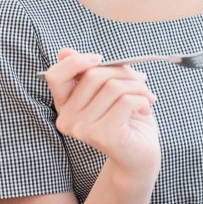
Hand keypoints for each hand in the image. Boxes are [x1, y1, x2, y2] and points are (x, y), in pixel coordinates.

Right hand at [43, 48, 160, 175]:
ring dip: (138, 86)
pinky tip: (145, 109)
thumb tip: (64, 51)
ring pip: (112, 87)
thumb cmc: (126, 118)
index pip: (55, 76)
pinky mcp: (102, 135)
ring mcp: (82, 129)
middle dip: (124, 72)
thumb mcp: (107, 89)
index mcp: (65, 105)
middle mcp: (67, 119)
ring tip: (146, 96)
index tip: (101, 59)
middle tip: (140, 80)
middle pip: (93, 76)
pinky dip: (142, 100)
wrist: (141, 152)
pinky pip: (126, 101)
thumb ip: (89, 72)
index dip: (77, 61)